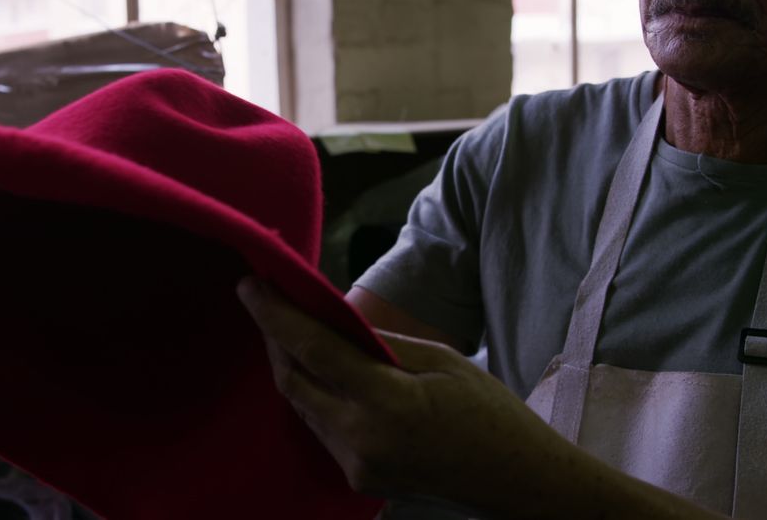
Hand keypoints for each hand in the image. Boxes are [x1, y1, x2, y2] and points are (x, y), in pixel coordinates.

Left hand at [237, 277, 726, 519]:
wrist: (516, 480)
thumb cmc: (490, 412)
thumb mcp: (441, 360)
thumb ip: (380, 344)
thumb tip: (334, 322)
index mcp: (386, 403)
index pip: (313, 351)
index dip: (275, 316)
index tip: (249, 286)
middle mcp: (360, 439)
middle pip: (293, 382)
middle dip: (275, 340)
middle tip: (266, 303)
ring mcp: (356, 465)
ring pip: (302, 407)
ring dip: (293, 368)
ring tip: (291, 331)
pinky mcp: (358, 478)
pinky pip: (321, 428)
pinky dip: (315, 396)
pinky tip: (321, 373)